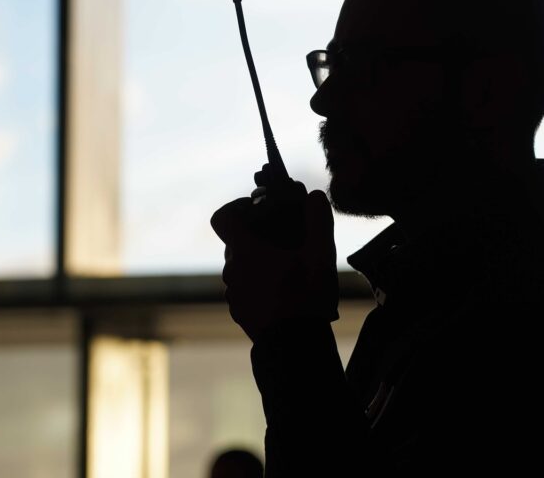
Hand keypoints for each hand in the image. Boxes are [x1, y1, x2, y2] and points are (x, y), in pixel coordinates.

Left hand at [210, 189, 338, 341]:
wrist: (294, 348)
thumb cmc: (306, 298)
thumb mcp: (321, 255)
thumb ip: (318, 220)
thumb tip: (315, 196)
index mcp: (245, 251)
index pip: (222, 217)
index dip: (237, 206)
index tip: (258, 209)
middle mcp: (232, 270)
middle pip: (236, 241)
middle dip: (258, 235)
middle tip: (286, 238)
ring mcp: (233, 293)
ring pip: (241, 265)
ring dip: (259, 261)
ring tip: (289, 268)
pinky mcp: (239, 311)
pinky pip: (244, 287)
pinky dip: (258, 282)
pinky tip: (284, 291)